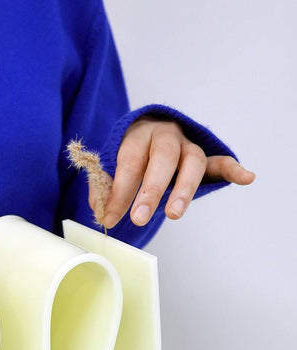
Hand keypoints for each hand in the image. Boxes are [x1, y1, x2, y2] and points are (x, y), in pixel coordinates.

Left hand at [93, 115, 255, 228]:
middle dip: (150, 190)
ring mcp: (188, 145)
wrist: (150, 131)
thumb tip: (101, 210)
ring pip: (192, 161)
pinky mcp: (206, 157)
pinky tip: (247, 178)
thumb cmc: (130, 155)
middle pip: (162, 159)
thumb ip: (105, 187)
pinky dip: (234, 170)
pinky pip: (222, 161)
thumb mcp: (112, 166)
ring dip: (183, 189)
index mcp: (138, 135)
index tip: (111, 217)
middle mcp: (166, 136)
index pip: (130, 161)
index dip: (120, 190)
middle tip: (140, 218)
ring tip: (174, 215)